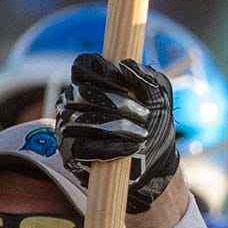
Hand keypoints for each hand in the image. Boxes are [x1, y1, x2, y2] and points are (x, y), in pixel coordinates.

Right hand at [55, 50, 183, 214]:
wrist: (155, 163)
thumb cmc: (153, 124)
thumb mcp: (159, 98)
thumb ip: (147, 78)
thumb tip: (125, 64)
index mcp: (90, 83)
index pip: (81, 65)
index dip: (102, 72)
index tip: (127, 86)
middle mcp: (72, 103)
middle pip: (82, 92)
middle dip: (117, 103)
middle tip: (144, 115)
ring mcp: (67, 127)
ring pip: (81, 119)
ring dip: (116, 126)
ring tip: (141, 134)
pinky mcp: (70, 154)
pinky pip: (82, 147)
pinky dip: (110, 148)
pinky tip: (131, 149)